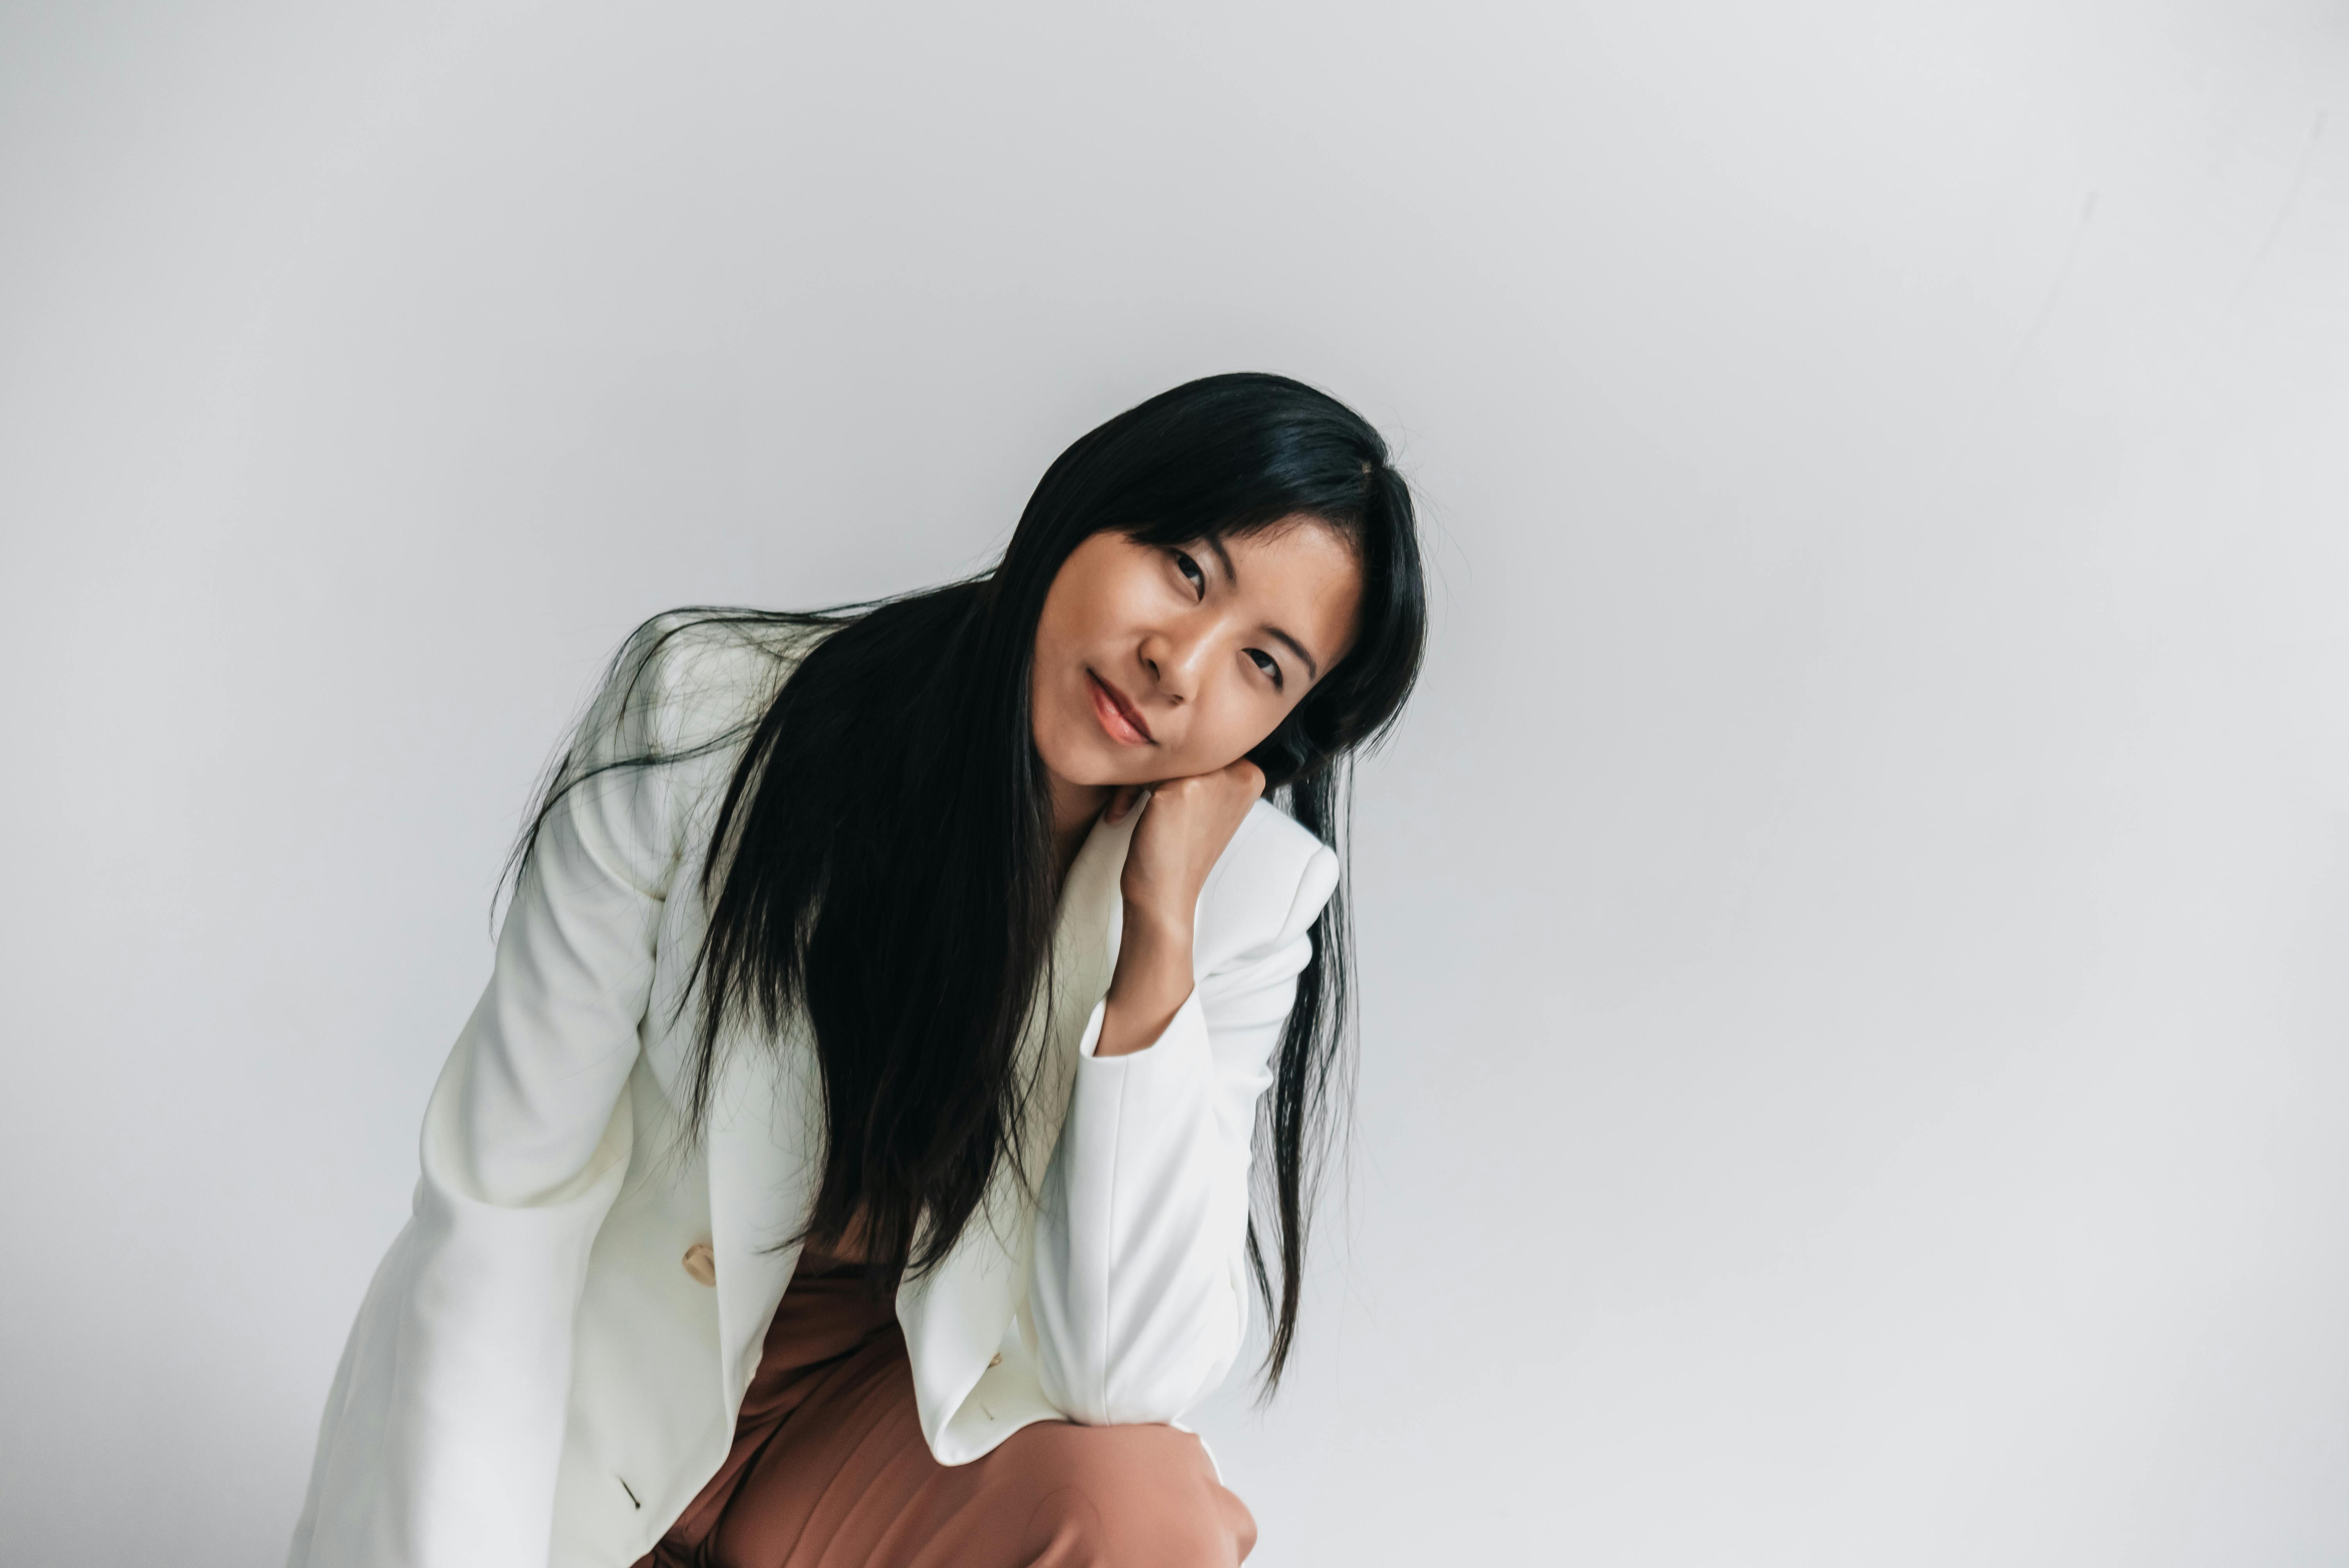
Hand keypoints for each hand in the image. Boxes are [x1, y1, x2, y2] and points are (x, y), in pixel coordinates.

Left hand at [1095, 758, 1263, 1056]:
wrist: (1165, 898)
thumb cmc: (1180, 855)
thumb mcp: (1208, 809)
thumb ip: (1206, 772)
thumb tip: (1174, 740)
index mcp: (1251, 775)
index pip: (1204, 748)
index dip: (1175, 769)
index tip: (1156, 797)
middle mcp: (1239, 772)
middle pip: (1182, 748)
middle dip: (1152, 774)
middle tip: (1136, 804)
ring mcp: (1211, 779)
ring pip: (1160, 757)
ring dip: (1135, 782)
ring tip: (1127, 811)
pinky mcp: (1180, 788)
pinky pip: (1141, 771)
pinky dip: (1124, 792)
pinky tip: (1121, 816)